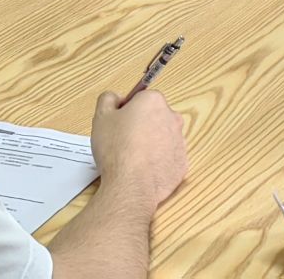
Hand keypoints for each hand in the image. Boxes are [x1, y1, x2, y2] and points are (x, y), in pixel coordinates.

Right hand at [89, 88, 187, 208]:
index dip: (127, 110)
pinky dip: (157, 161)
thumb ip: (108, 99)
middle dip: (141, 125)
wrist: (131, 185)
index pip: (141, 98)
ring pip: (162, 137)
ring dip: (150, 143)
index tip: (118, 123)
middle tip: (123, 140)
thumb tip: (115, 98)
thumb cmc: (116, 149)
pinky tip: (142, 169)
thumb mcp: (101, 116)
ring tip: (132, 157)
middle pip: (154, 116)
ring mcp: (180, 141)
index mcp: (153, 101)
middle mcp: (172, 117)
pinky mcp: (182, 163)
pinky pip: (168, 157)